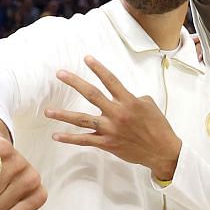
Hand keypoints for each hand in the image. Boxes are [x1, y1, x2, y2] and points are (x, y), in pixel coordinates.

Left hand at [46, 56, 182, 182]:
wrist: (162, 151)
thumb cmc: (158, 126)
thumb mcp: (148, 105)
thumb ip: (131, 98)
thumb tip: (118, 97)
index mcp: (128, 101)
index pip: (110, 80)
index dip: (98, 68)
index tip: (87, 58)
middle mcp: (117, 113)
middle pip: (91, 95)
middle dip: (75, 83)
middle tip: (60, 73)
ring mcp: (110, 129)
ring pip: (82, 119)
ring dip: (63, 115)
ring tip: (47, 111)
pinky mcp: (107, 144)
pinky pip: (85, 140)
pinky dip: (70, 138)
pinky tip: (56, 135)